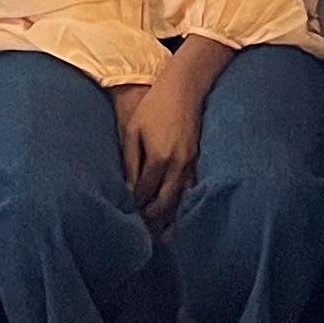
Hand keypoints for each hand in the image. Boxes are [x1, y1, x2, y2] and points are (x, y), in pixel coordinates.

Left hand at [115, 38, 235, 229]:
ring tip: (161, 236)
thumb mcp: (133, 130)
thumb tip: (125, 188)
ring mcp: (191, 162)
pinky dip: (183, 203)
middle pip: (165, 202)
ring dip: (169, 217)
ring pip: (180, 199)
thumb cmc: (154, 105)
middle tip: (142, 235)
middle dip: (152, 220)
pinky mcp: (197, 159)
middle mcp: (178, 165)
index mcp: (159, 158)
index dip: (135, 206)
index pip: (144, 192)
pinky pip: (190, 188)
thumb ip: (129, 161)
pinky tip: (178, 214)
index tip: (126, 218)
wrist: (185, 86)